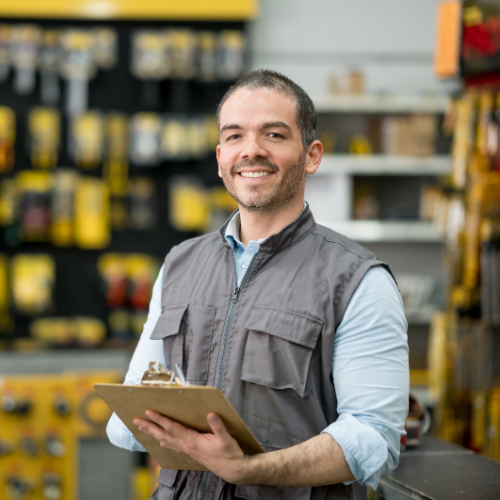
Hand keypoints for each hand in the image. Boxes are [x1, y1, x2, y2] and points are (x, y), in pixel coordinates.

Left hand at [133, 411, 253, 483]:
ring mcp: (188, 450)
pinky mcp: (191, 453)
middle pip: (164, 435)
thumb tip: (211, 413)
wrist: (233, 470)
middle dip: (150, 427)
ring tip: (143, 428)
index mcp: (193, 441)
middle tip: (136, 421)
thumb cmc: (229, 454)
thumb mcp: (227, 438)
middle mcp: (187, 446)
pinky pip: (174, 446)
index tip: (149, 412)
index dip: (161, 419)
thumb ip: (218, 426)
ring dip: (154, 434)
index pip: (173, 428)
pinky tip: (161, 443)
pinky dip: (165, 443)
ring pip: (166, 441)